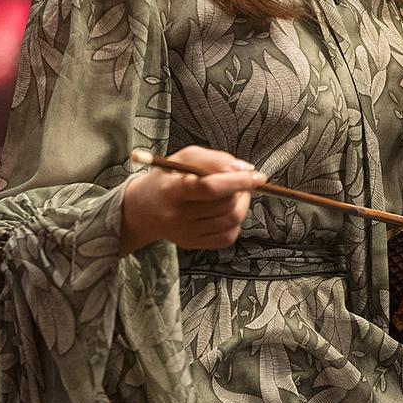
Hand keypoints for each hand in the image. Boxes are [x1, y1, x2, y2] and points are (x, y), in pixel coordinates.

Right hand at [120, 146, 265, 255]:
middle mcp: (177, 216)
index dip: (237, 181)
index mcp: (171, 190)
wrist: (144, 209)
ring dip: (242, 204)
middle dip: (242, 190)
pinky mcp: (193, 245)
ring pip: (231, 220)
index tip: (258, 176)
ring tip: (235, 193)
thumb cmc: (169, 177)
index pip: (208, 188)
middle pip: (224, 205)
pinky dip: (236, 221)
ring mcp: (185, 233)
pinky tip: (226, 210)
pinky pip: (228, 236)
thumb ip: (215, 159)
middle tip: (241, 181)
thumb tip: (246, 169)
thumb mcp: (185, 157)